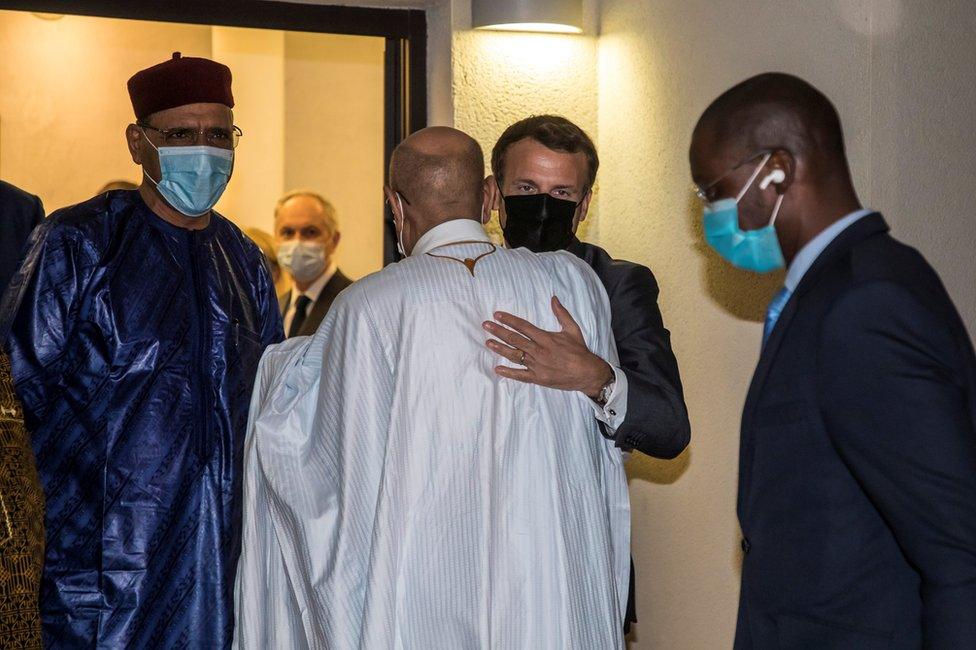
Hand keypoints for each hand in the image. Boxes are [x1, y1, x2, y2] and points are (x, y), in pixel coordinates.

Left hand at [483, 296, 612, 397]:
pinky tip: (497, 369)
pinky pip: (520, 375)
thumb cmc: (579, 351)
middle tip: (486, 325)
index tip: (497, 315)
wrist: (587, 373)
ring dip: (500, 348)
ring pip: (514, 355)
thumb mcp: (572, 329)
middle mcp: (539, 351)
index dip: (509, 320)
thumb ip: (561, 313)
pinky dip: (508, 373)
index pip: (523, 326)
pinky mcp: (538, 378)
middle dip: (498, 331)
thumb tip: (553, 298)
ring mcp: (537, 366)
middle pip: (514, 339)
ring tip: (488, 342)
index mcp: (545, 338)